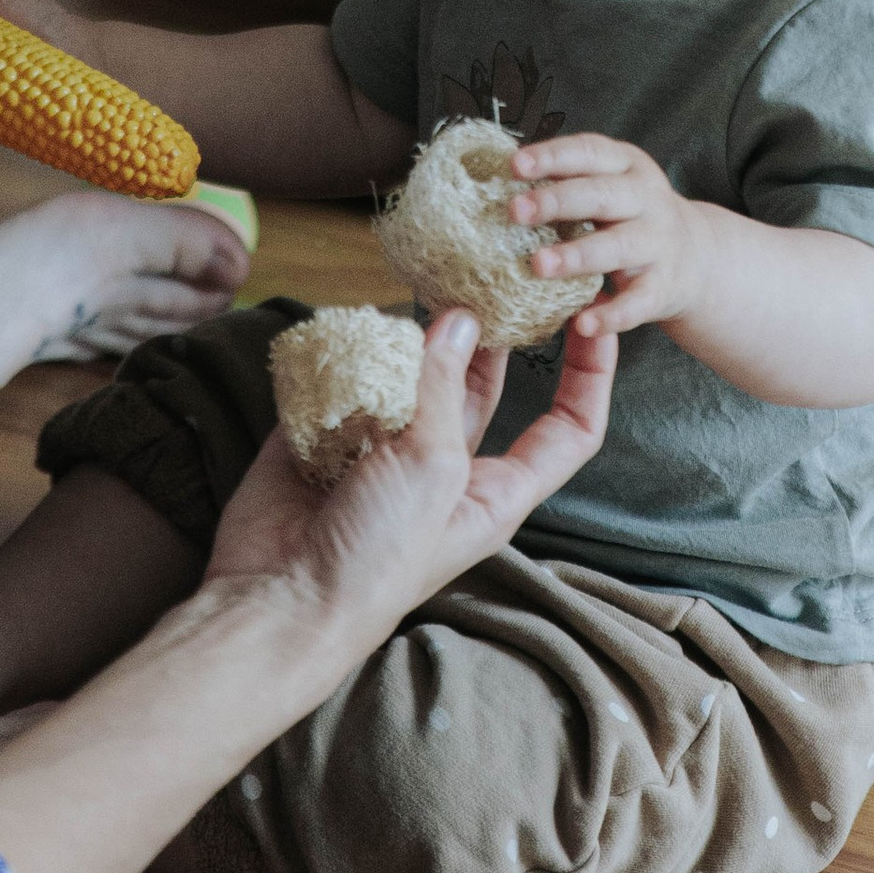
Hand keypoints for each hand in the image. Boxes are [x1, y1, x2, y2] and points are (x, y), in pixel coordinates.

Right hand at [203, 309, 616, 652]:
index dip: (589, 377)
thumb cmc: (377, 556)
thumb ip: (445, 389)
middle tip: (489, 274)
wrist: (281, 598)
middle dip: (488, 333)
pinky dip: (353, 351)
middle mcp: (447, 465)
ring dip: (415, 335)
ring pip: (415, 374)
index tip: (592, 317)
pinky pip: (351, 379)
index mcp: (495, 488)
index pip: (566, 429)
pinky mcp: (330, 436)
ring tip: (422, 282)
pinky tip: (355, 322)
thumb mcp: (432, 467)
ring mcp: (386, 449)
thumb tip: (459, 320)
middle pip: (485, 386)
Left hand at [507, 133, 703, 340]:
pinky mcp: (663, 287)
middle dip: (556, 201)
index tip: (514, 165)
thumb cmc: (630, 216)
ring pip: (617, 247)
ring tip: (538, 265)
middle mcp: (646, 199)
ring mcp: (658, 243)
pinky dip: (612, 314)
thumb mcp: (608, 185)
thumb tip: (500, 182)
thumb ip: (567, 182)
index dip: (552, 157)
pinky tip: (583, 324)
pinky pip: (637, 303)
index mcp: (626, 166)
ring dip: (576, 255)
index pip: (588, 153)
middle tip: (515, 211)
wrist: (696, 257)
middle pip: (600, 195)